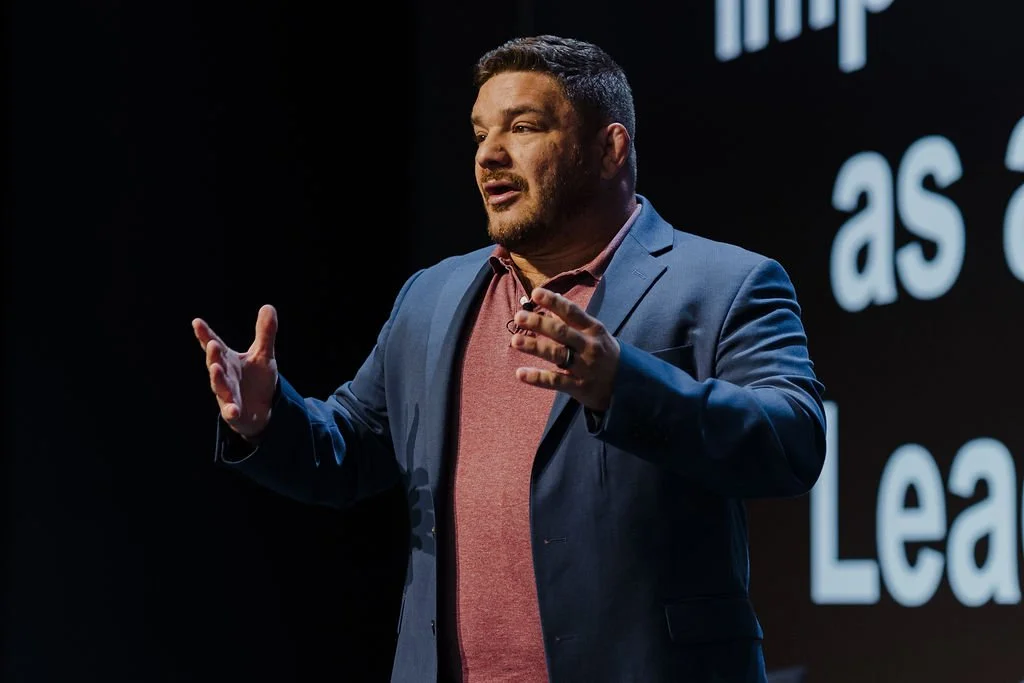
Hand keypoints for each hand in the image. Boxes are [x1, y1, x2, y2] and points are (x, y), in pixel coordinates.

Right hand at [192, 305, 278, 439]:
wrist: (260, 408)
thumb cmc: (256, 379)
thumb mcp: (263, 354)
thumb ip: (265, 333)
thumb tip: (268, 306)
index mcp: (228, 359)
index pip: (215, 344)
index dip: (205, 334)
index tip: (197, 322)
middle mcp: (224, 375)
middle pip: (215, 363)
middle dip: (213, 355)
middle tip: (212, 344)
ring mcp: (227, 394)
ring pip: (219, 386)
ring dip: (217, 378)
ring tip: (216, 368)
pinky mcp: (233, 411)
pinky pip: (231, 411)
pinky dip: (231, 410)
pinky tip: (234, 410)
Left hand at [510, 287, 619, 411]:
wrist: (626, 384)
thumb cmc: (604, 352)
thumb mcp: (594, 332)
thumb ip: (572, 318)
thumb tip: (552, 298)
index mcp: (593, 329)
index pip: (572, 312)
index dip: (553, 302)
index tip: (536, 293)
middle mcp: (589, 346)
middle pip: (562, 332)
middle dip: (540, 323)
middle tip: (519, 317)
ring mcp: (585, 367)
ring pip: (557, 355)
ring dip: (535, 347)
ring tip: (515, 341)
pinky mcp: (579, 387)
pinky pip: (555, 382)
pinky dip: (537, 378)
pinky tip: (520, 373)